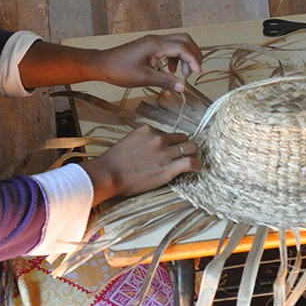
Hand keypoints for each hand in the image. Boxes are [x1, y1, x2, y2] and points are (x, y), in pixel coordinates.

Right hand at [81, 126, 199, 204]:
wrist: (108, 175)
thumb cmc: (114, 162)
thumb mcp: (129, 142)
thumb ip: (143, 141)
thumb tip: (152, 147)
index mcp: (148, 130)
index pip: (168, 133)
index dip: (170, 143)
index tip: (168, 151)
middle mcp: (158, 138)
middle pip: (183, 138)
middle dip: (184, 146)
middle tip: (182, 156)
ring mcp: (165, 152)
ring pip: (191, 147)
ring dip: (193, 154)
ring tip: (192, 162)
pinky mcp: (169, 168)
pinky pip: (192, 162)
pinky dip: (197, 165)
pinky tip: (197, 168)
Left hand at [95, 34, 202, 92]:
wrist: (102, 64)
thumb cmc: (119, 70)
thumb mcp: (144, 78)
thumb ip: (166, 81)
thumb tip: (184, 87)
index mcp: (155, 45)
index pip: (183, 48)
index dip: (193, 61)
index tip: (197, 74)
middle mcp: (156, 39)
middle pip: (184, 40)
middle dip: (193, 55)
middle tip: (194, 72)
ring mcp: (153, 41)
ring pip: (178, 43)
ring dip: (184, 57)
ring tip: (181, 74)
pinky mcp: (150, 46)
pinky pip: (169, 47)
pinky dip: (175, 58)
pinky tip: (169, 71)